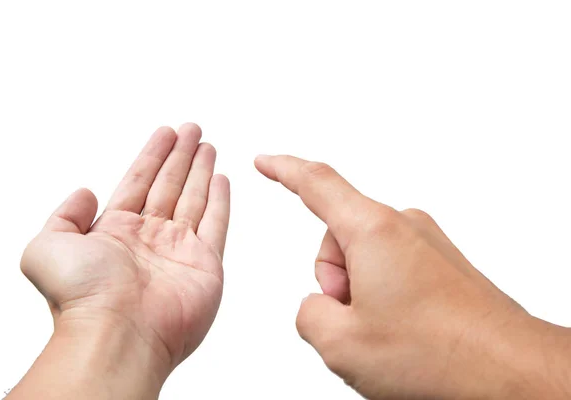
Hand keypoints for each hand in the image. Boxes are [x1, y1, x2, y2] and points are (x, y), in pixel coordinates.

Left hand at [21, 124, 229, 381]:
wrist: (119, 334)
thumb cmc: (83, 296)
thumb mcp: (48, 246)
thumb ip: (65, 215)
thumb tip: (84, 193)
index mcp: (116, 232)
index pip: (138, 181)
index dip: (153, 154)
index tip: (166, 133)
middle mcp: (149, 239)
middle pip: (169, 185)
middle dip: (181, 156)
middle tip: (193, 130)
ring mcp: (179, 251)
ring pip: (193, 199)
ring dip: (201, 171)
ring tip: (208, 145)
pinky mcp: (205, 264)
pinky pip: (215, 224)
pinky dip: (220, 201)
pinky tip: (221, 179)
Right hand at [255, 155, 570, 399]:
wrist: (513, 374)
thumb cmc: (440, 355)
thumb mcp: (342, 344)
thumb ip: (309, 315)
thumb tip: (320, 306)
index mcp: (373, 231)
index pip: (316, 183)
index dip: (283, 169)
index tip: (265, 161)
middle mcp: (403, 227)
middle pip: (338, 241)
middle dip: (334, 284)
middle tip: (361, 326)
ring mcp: (426, 244)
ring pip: (364, 262)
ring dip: (361, 298)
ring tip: (391, 335)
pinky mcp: (442, 263)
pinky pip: (392, 272)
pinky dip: (386, 300)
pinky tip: (407, 333)